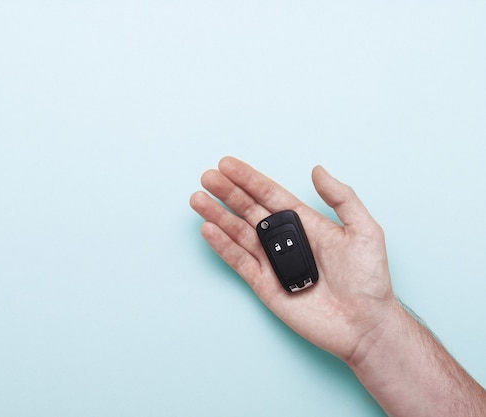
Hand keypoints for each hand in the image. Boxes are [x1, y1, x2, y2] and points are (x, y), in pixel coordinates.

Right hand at [190, 156, 396, 361]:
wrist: (365, 325)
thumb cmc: (369, 280)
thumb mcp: (364, 231)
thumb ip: (342, 198)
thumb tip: (317, 170)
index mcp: (306, 223)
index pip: (270, 195)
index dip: (249, 179)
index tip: (227, 164)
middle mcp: (284, 240)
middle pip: (249, 210)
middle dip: (227, 193)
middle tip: (207, 177)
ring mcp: (272, 262)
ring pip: (238, 233)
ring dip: (218, 216)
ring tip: (197, 199)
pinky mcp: (264, 285)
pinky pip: (239, 262)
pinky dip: (223, 246)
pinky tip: (209, 230)